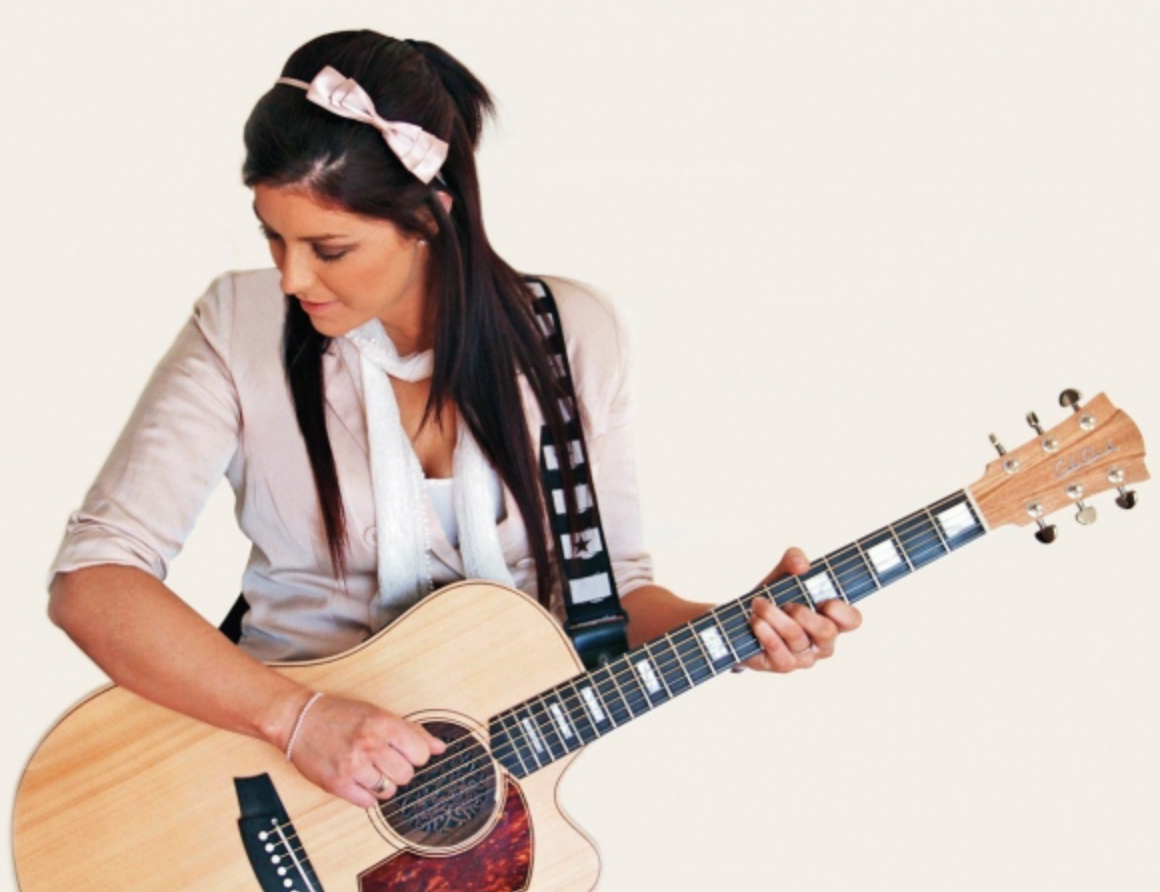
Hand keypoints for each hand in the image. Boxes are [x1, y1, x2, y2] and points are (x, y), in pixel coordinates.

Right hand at [281, 692, 446, 806]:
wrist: (300, 720)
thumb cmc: (341, 716)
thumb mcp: (379, 714)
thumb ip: (412, 731)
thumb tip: (440, 748)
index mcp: (383, 724)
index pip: (420, 754)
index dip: (415, 756)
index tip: (405, 753)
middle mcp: (369, 744)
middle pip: (406, 775)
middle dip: (399, 771)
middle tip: (384, 761)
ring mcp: (352, 765)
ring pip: (388, 791)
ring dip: (383, 784)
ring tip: (370, 769)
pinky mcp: (336, 784)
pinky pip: (367, 802)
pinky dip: (366, 795)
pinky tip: (358, 779)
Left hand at [744, 546, 861, 672]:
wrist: (743, 620)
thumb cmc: (774, 597)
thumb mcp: (783, 573)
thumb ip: (794, 559)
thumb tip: (802, 565)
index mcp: (832, 618)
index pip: (852, 620)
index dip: (842, 611)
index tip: (824, 601)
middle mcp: (823, 642)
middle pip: (826, 631)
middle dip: (803, 613)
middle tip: (786, 603)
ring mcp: (805, 657)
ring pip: (796, 636)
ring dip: (774, 615)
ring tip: (758, 604)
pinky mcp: (784, 665)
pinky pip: (778, 650)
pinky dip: (765, 632)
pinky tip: (756, 621)